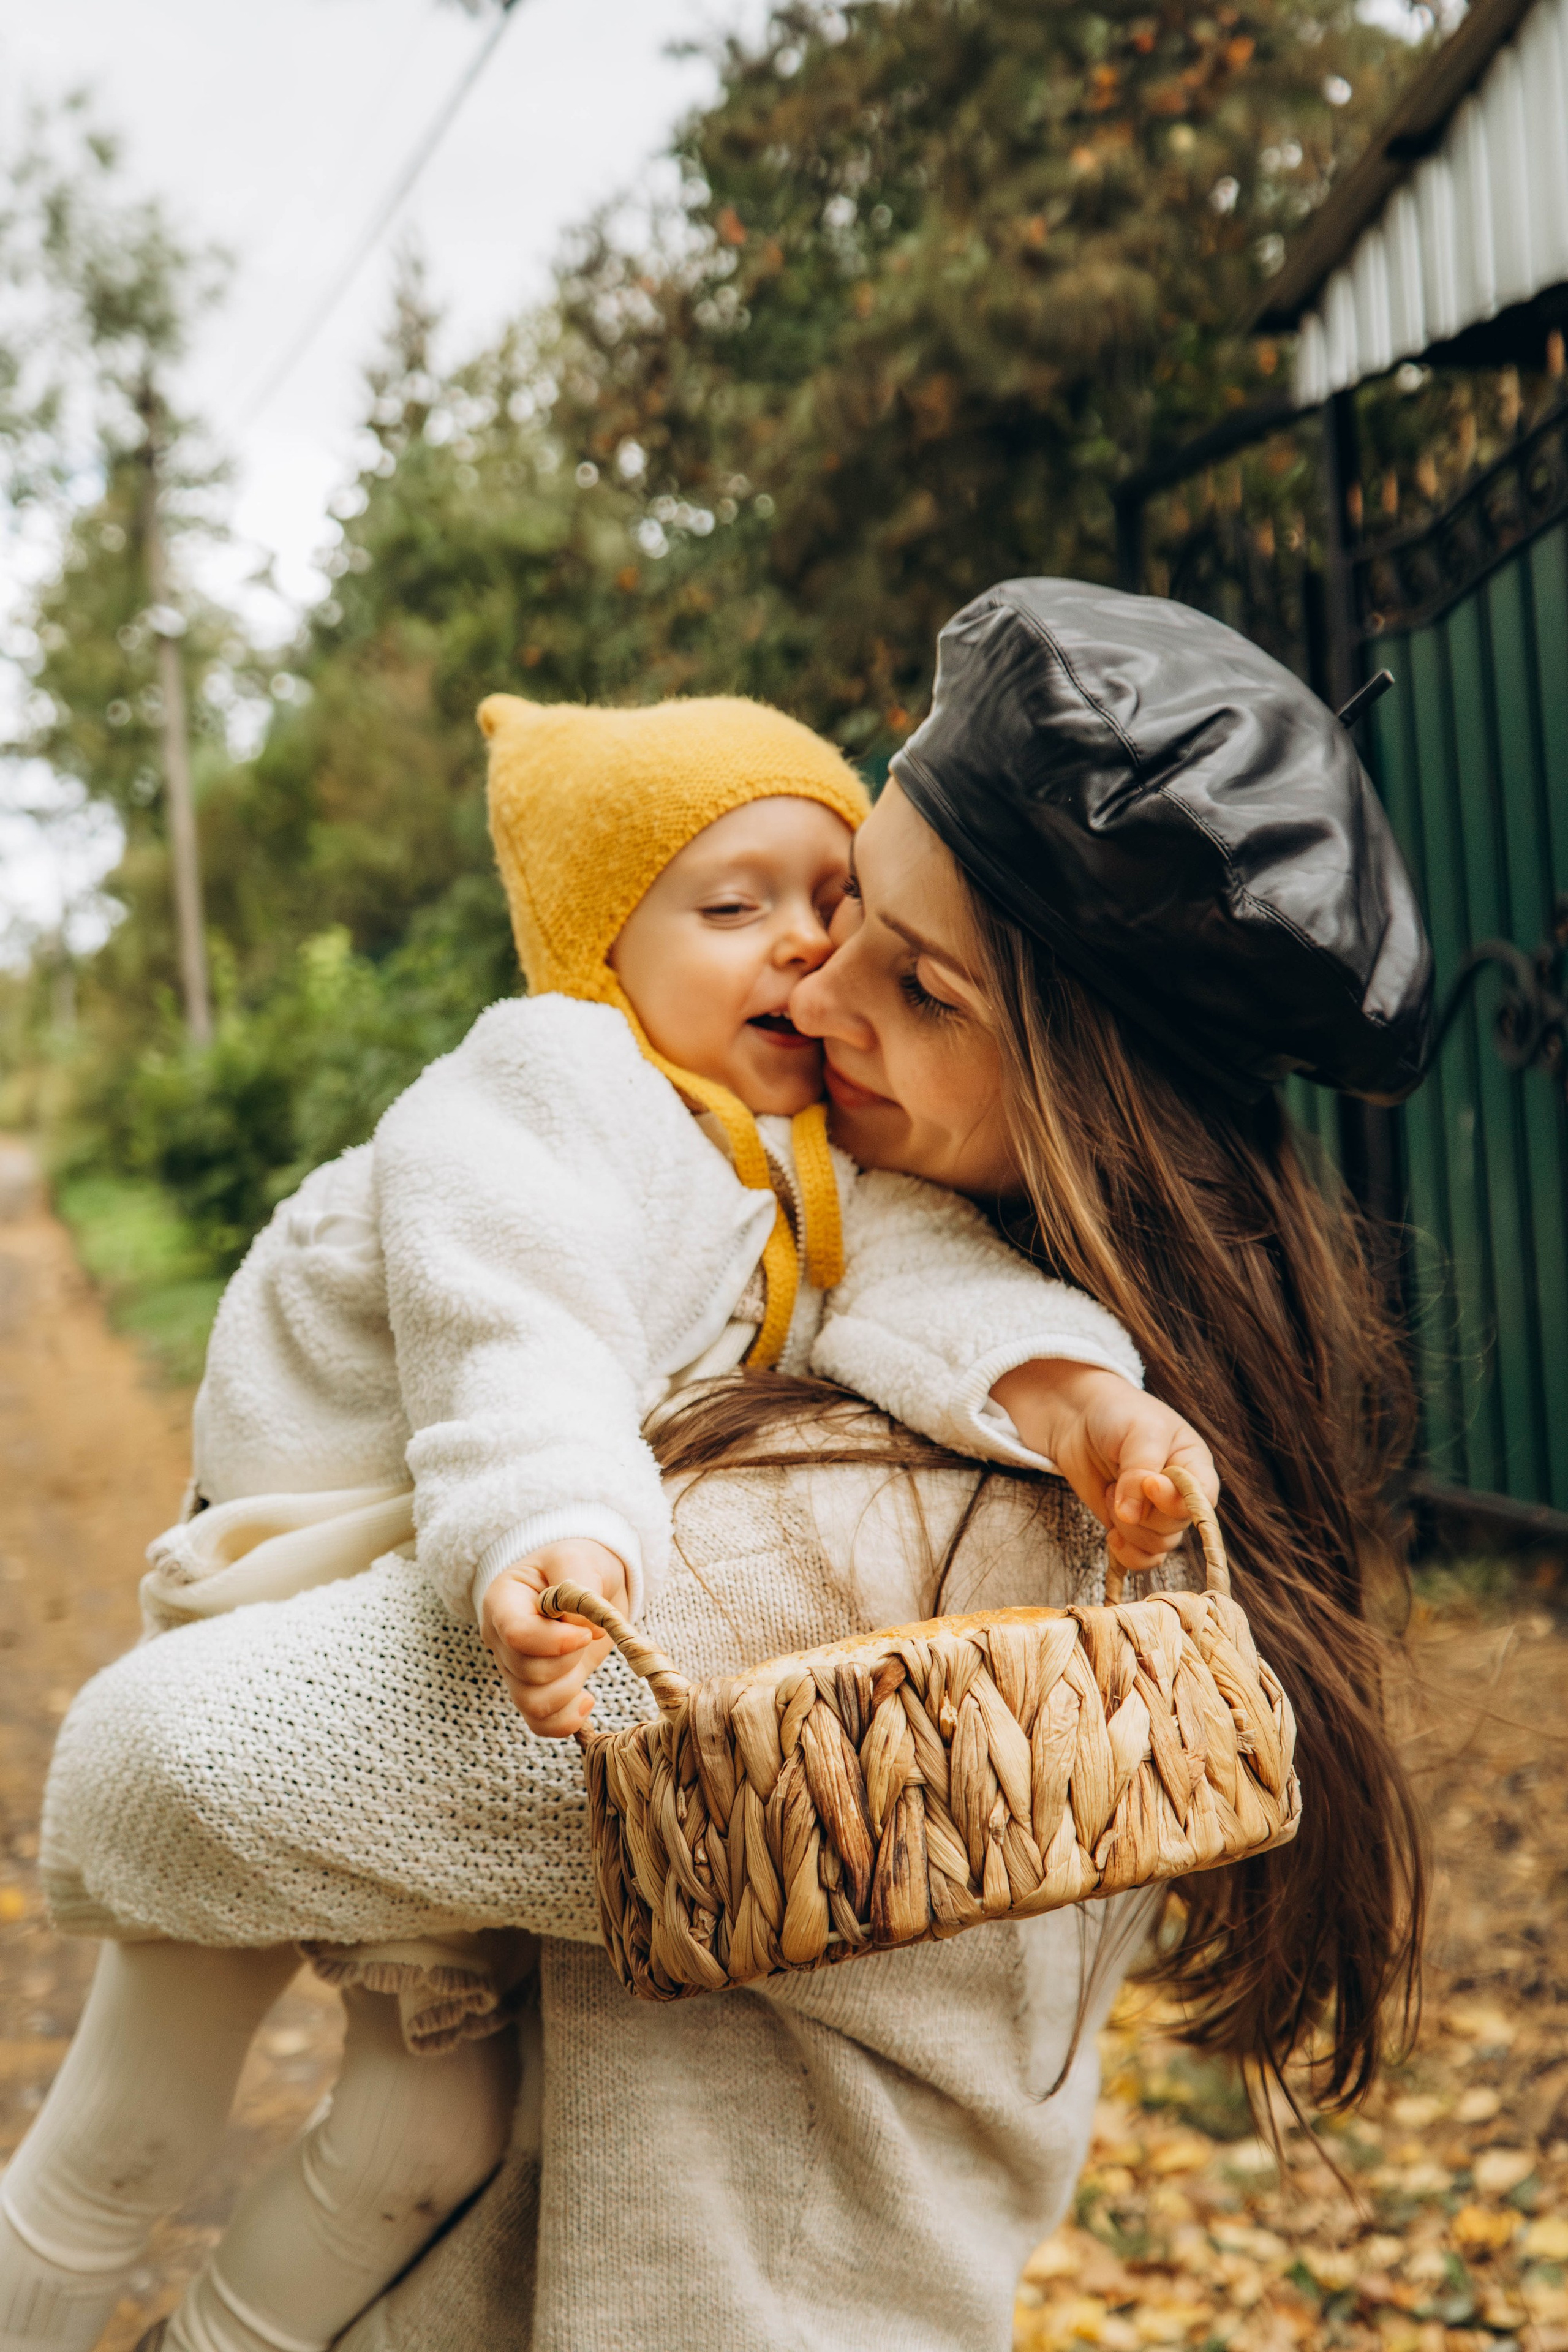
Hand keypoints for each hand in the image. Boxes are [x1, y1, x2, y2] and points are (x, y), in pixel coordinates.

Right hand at [480, 1538, 629, 1737]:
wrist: (589, 1578)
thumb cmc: (579, 1563)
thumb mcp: (580, 1559)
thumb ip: (578, 1589)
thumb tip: (583, 1629)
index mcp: (503, 1600)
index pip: (516, 1633)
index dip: (555, 1641)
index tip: (589, 1631)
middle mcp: (500, 1639)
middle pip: (527, 1671)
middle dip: (570, 1659)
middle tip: (591, 1633)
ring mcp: (514, 1668)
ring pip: (532, 1702)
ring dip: (570, 1689)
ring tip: (586, 1661)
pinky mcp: (535, 1690)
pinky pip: (540, 1723)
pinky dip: (566, 1720)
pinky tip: (587, 1700)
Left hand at [988, 1360, 1218, 1576]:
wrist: (1079, 1417)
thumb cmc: (1117, 1414)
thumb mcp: (1138, 1431)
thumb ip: (1139, 1471)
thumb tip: (1131, 1515)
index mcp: (1193, 1464)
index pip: (1202, 1500)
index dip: (1176, 1501)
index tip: (1150, 1483)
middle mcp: (1180, 1494)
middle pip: (1175, 1526)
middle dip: (1142, 1511)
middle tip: (1119, 1479)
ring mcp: (1156, 1513)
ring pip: (1158, 1545)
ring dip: (1127, 1526)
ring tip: (1112, 1490)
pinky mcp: (1132, 1527)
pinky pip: (1142, 1559)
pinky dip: (1127, 1553)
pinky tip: (1111, 1535)